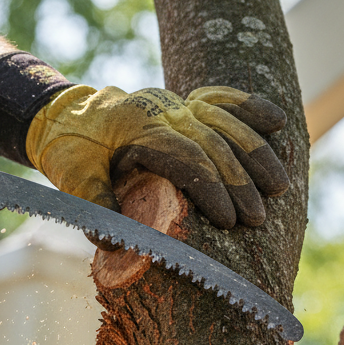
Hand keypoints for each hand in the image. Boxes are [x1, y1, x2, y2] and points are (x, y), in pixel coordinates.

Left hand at [26, 84, 288, 227]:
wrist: (64, 116)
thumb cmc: (70, 152)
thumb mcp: (72, 179)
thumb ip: (94, 206)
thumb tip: (113, 244)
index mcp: (136, 128)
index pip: (185, 157)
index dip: (210, 189)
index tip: (229, 220)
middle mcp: (161, 110)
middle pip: (213, 142)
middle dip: (240, 182)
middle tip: (257, 218)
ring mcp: (174, 103)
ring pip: (225, 121)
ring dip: (256, 152)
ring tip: (279, 187)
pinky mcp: (182, 102)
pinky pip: (222, 99)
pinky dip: (249, 108)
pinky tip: (278, 121)